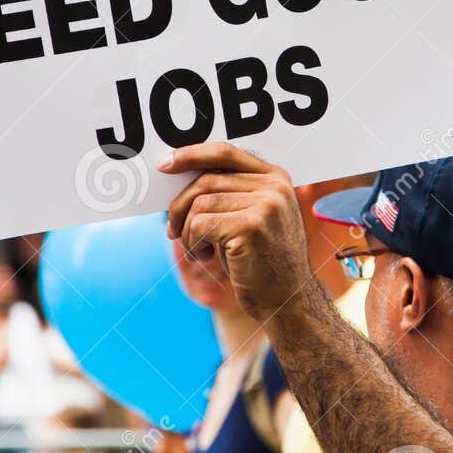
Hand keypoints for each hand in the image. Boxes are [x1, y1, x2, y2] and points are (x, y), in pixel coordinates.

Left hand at [162, 142, 315, 320]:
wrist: (287, 299)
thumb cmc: (262, 261)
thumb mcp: (252, 218)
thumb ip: (230, 193)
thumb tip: (178, 174)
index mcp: (275, 177)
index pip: (225, 152)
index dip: (192, 155)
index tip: (165, 163)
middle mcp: (274, 186)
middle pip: (206, 180)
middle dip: (180, 206)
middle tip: (172, 230)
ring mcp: (265, 205)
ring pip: (199, 205)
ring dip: (188, 232)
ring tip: (200, 251)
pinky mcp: (251, 227)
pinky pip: (199, 225)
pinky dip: (193, 244)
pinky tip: (206, 257)